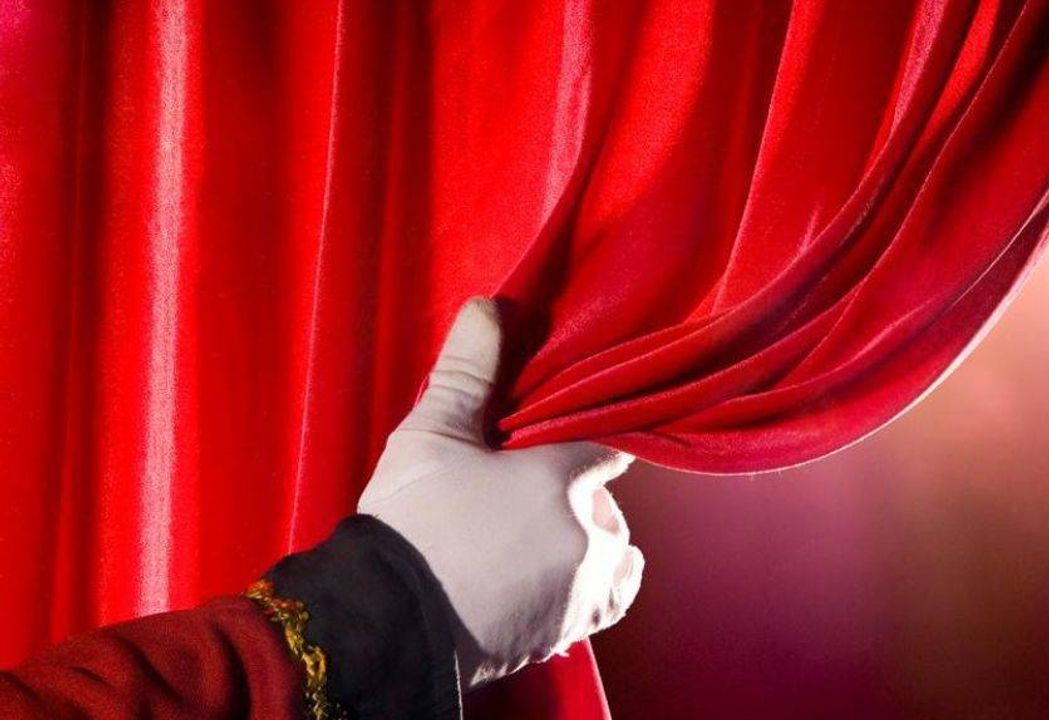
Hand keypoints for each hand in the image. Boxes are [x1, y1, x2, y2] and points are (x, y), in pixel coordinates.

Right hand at [357, 297, 642, 689]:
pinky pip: (606, 601)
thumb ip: (469, 371)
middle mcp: (587, 535)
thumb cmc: (409, 526)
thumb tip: (490, 306)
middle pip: (607, 503)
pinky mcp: (568, 633)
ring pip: (614, 553)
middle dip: (579, 497)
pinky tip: (567, 581)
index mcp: (561, 480)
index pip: (607, 446)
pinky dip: (597, 587)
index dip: (588, 439)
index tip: (568, 440)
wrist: (385, 627)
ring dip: (593, 543)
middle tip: (526, 497)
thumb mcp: (430, 436)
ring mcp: (582, 589)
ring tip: (544, 540)